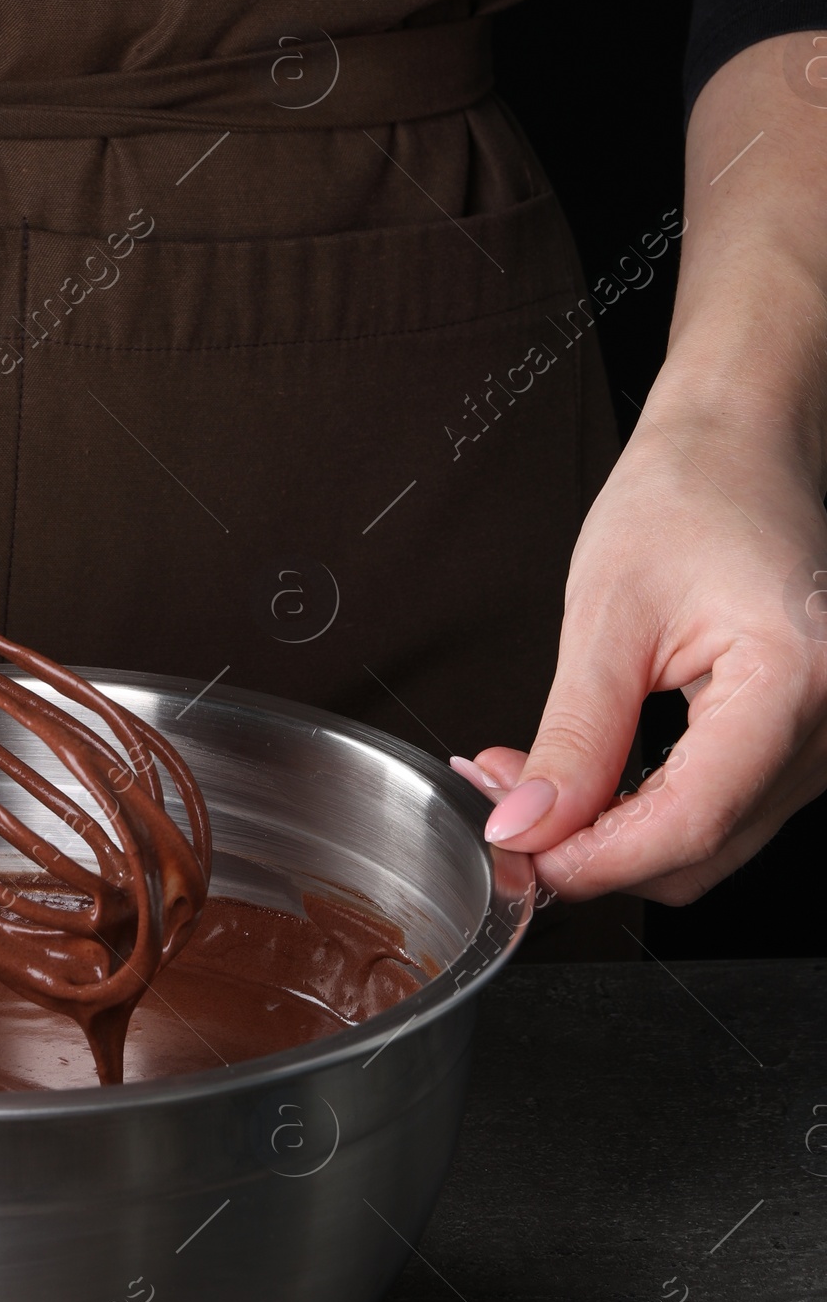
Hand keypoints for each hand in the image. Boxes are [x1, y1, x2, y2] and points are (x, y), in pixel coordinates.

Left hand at [452, 390, 826, 904]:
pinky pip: (726, 810)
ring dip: (618, 833)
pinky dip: (652, 809)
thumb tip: (528, 825)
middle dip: (593, 846)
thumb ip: (573, 735)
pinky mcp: (804, 743)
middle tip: (504, 802)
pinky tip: (593, 777)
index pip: (692, 822)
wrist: (741, 445)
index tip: (517, 847)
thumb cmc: (687, 494)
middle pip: (703, 849)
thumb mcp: (607, 612)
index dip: (594, 856)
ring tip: (534, 779)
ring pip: (712, 843)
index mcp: (796, 682)